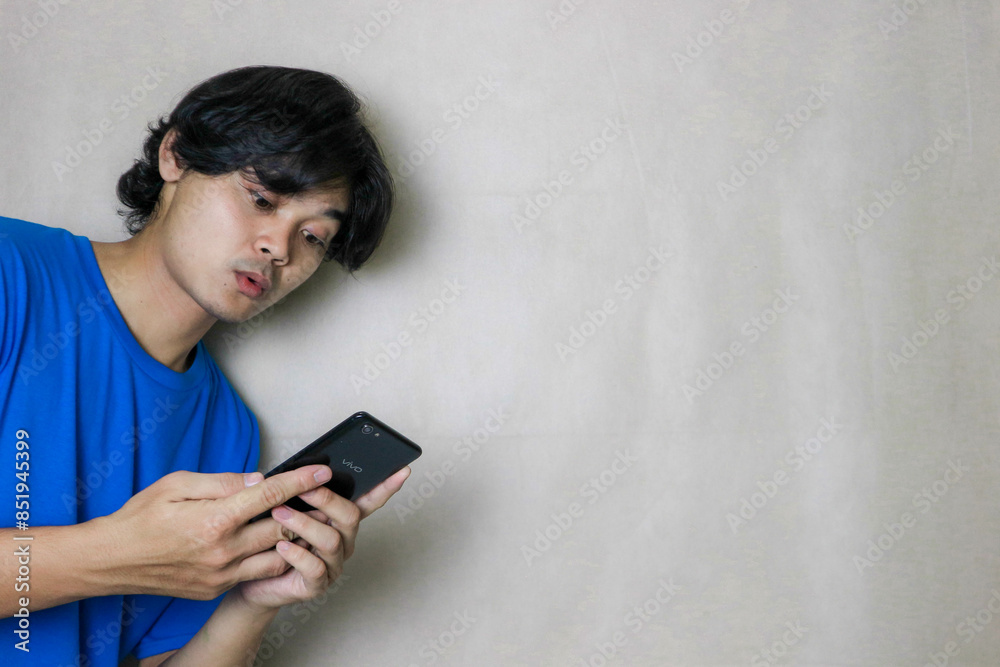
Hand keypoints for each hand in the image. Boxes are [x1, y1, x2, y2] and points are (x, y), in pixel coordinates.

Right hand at [96, 464, 337, 599]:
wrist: (111, 560)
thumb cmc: (140, 517)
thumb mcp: (177, 484)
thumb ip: (223, 482)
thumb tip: (258, 480)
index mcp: (214, 520)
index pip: (269, 497)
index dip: (299, 482)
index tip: (321, 472)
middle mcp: (222, 551)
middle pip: (282, 529)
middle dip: (303, 512)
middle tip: (315, 497)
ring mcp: (220, 574)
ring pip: (276, 556)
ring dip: (291, 539)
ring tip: (298, 520)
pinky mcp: (216, 588)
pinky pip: (256, 572)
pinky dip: (270, 556)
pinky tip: (271, 541)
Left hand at [234, 466, 410, 610]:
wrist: (251, 579)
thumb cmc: (269, 538)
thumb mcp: (284, 509)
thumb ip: (295, 492)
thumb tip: (296, 471)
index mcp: (339, 520)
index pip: (368, 501)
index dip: (386, 487)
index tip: (401, 470)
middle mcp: (343, 541)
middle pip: (350, 516)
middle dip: (328, 499)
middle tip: (304, 487)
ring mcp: (332, 564)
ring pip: (331, 540)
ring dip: (304, 523)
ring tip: (278, 513)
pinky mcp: (317, 584)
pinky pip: (314, 568)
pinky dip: (297, 555)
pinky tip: (281, 545)